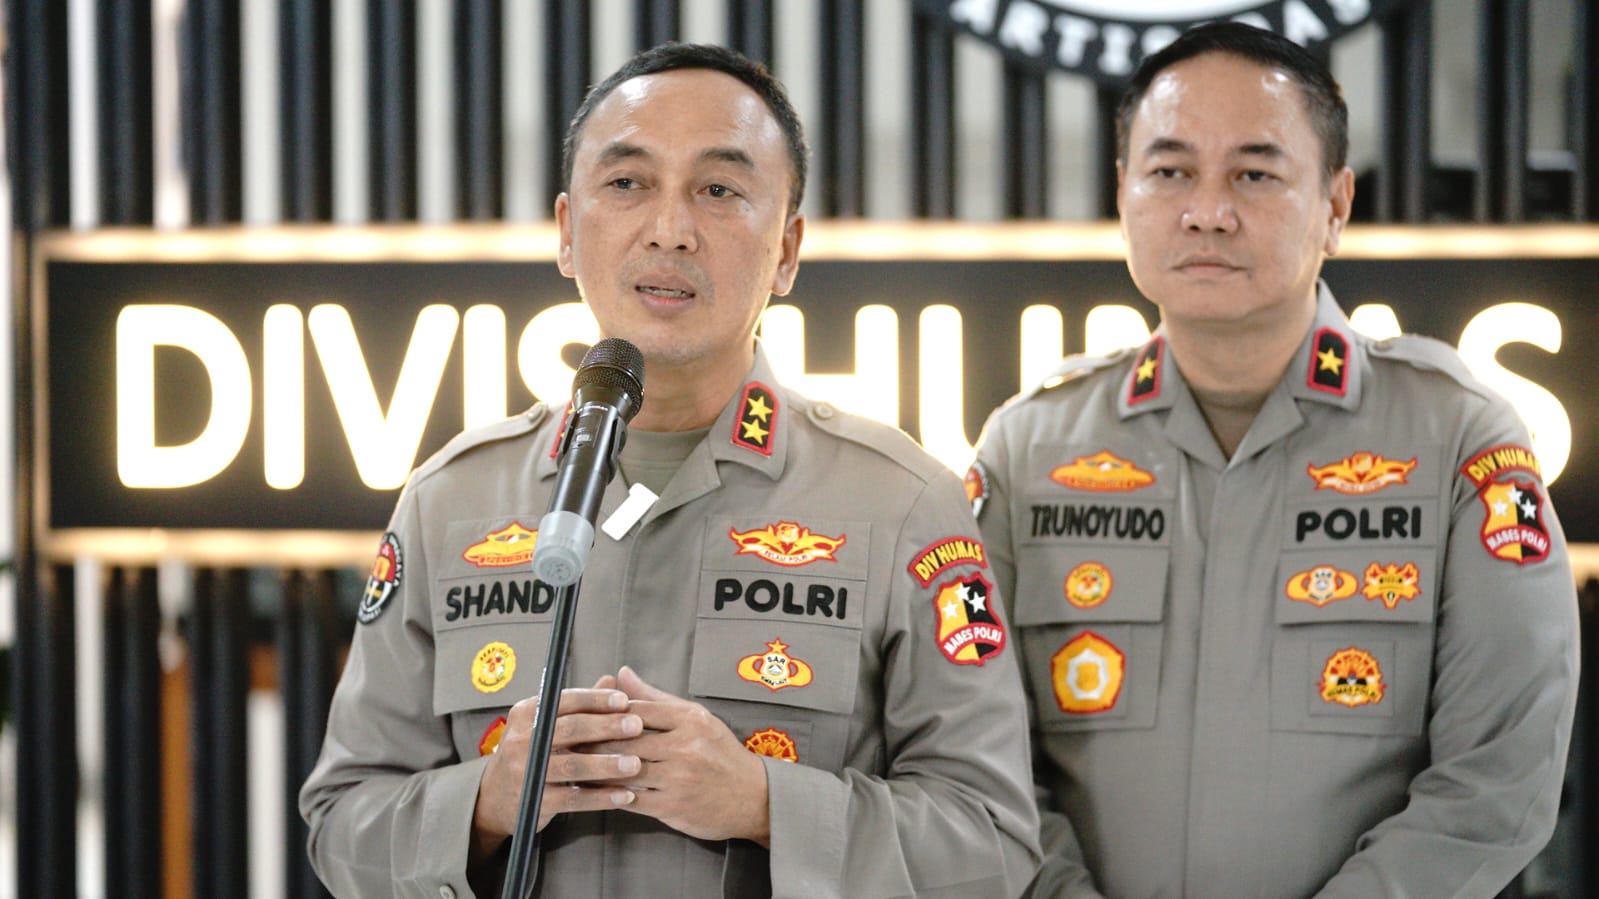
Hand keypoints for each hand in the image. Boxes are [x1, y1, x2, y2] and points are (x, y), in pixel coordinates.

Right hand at [470, 683, 642, 862]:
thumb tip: (611, 680)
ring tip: (635, 764)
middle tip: (636, 726)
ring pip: (573, 766)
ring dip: (607, 764)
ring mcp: (526, 771)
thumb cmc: (529, 754)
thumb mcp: (546, 724)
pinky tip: (623, 795)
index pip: (565, 701)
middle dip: (607, 727)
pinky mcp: (533, 801)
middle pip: (570, 729)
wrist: (495, 795)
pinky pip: (573, 798)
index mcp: (527, 714)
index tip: (625, 700)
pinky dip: (600, 797)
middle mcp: (522, 740)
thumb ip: (579, 705)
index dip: (596, 699)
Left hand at [588, 666, 771, 844]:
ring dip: (595, 767)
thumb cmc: (721, 754)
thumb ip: (655, 697)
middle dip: (593, 739)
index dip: (606, 711)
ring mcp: (678, 778)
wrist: (752, 796)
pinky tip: (593, 788)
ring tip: (573, 762)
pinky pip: (630, 797)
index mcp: (689, 720)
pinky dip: (608, 793)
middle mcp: (684, 746)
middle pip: (626, 740)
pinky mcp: (672, 806)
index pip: (636, 709)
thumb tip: (622, 674)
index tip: (583, 712)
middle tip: (568, 738)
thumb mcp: (695, 717)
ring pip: (624, 769)